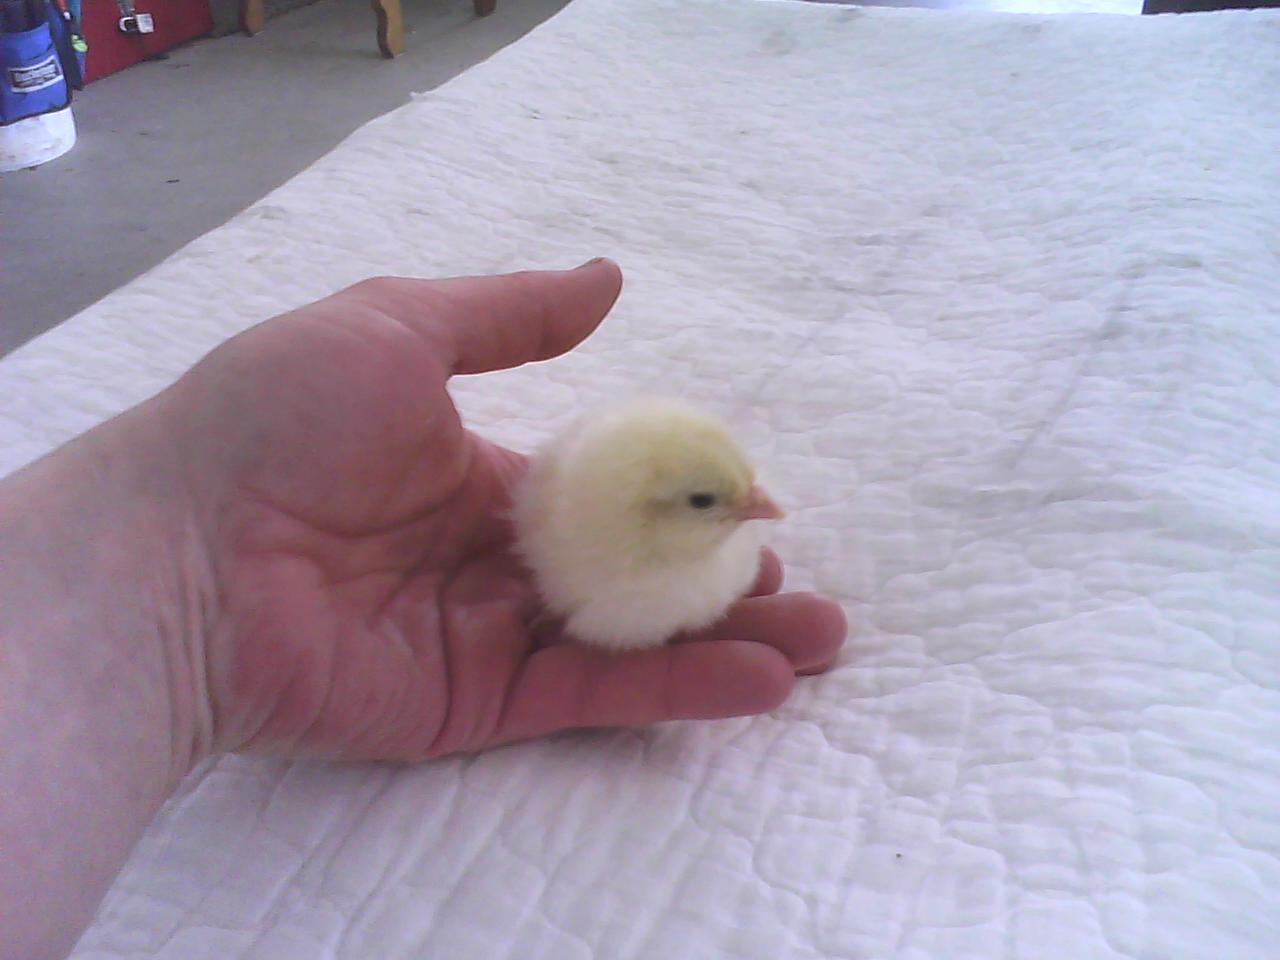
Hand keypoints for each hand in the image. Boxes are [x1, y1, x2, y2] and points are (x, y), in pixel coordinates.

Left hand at [162, 260, 845, 760]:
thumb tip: (609, 279)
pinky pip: (592, 695)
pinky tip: (760, 678)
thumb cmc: (278, 423)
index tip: (760, 498)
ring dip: (726, 640)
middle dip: (721, 580)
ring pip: (629, 641)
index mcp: (483, 475)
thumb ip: (506, 315)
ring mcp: (491, 636)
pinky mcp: (479, 703)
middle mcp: (497, 559)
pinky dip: (677, 691)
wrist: (180, 548)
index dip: (684, 496)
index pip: (609, 491)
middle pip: (633, 574)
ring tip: (817, 639)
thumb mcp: (395, 326)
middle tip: (799, 584)